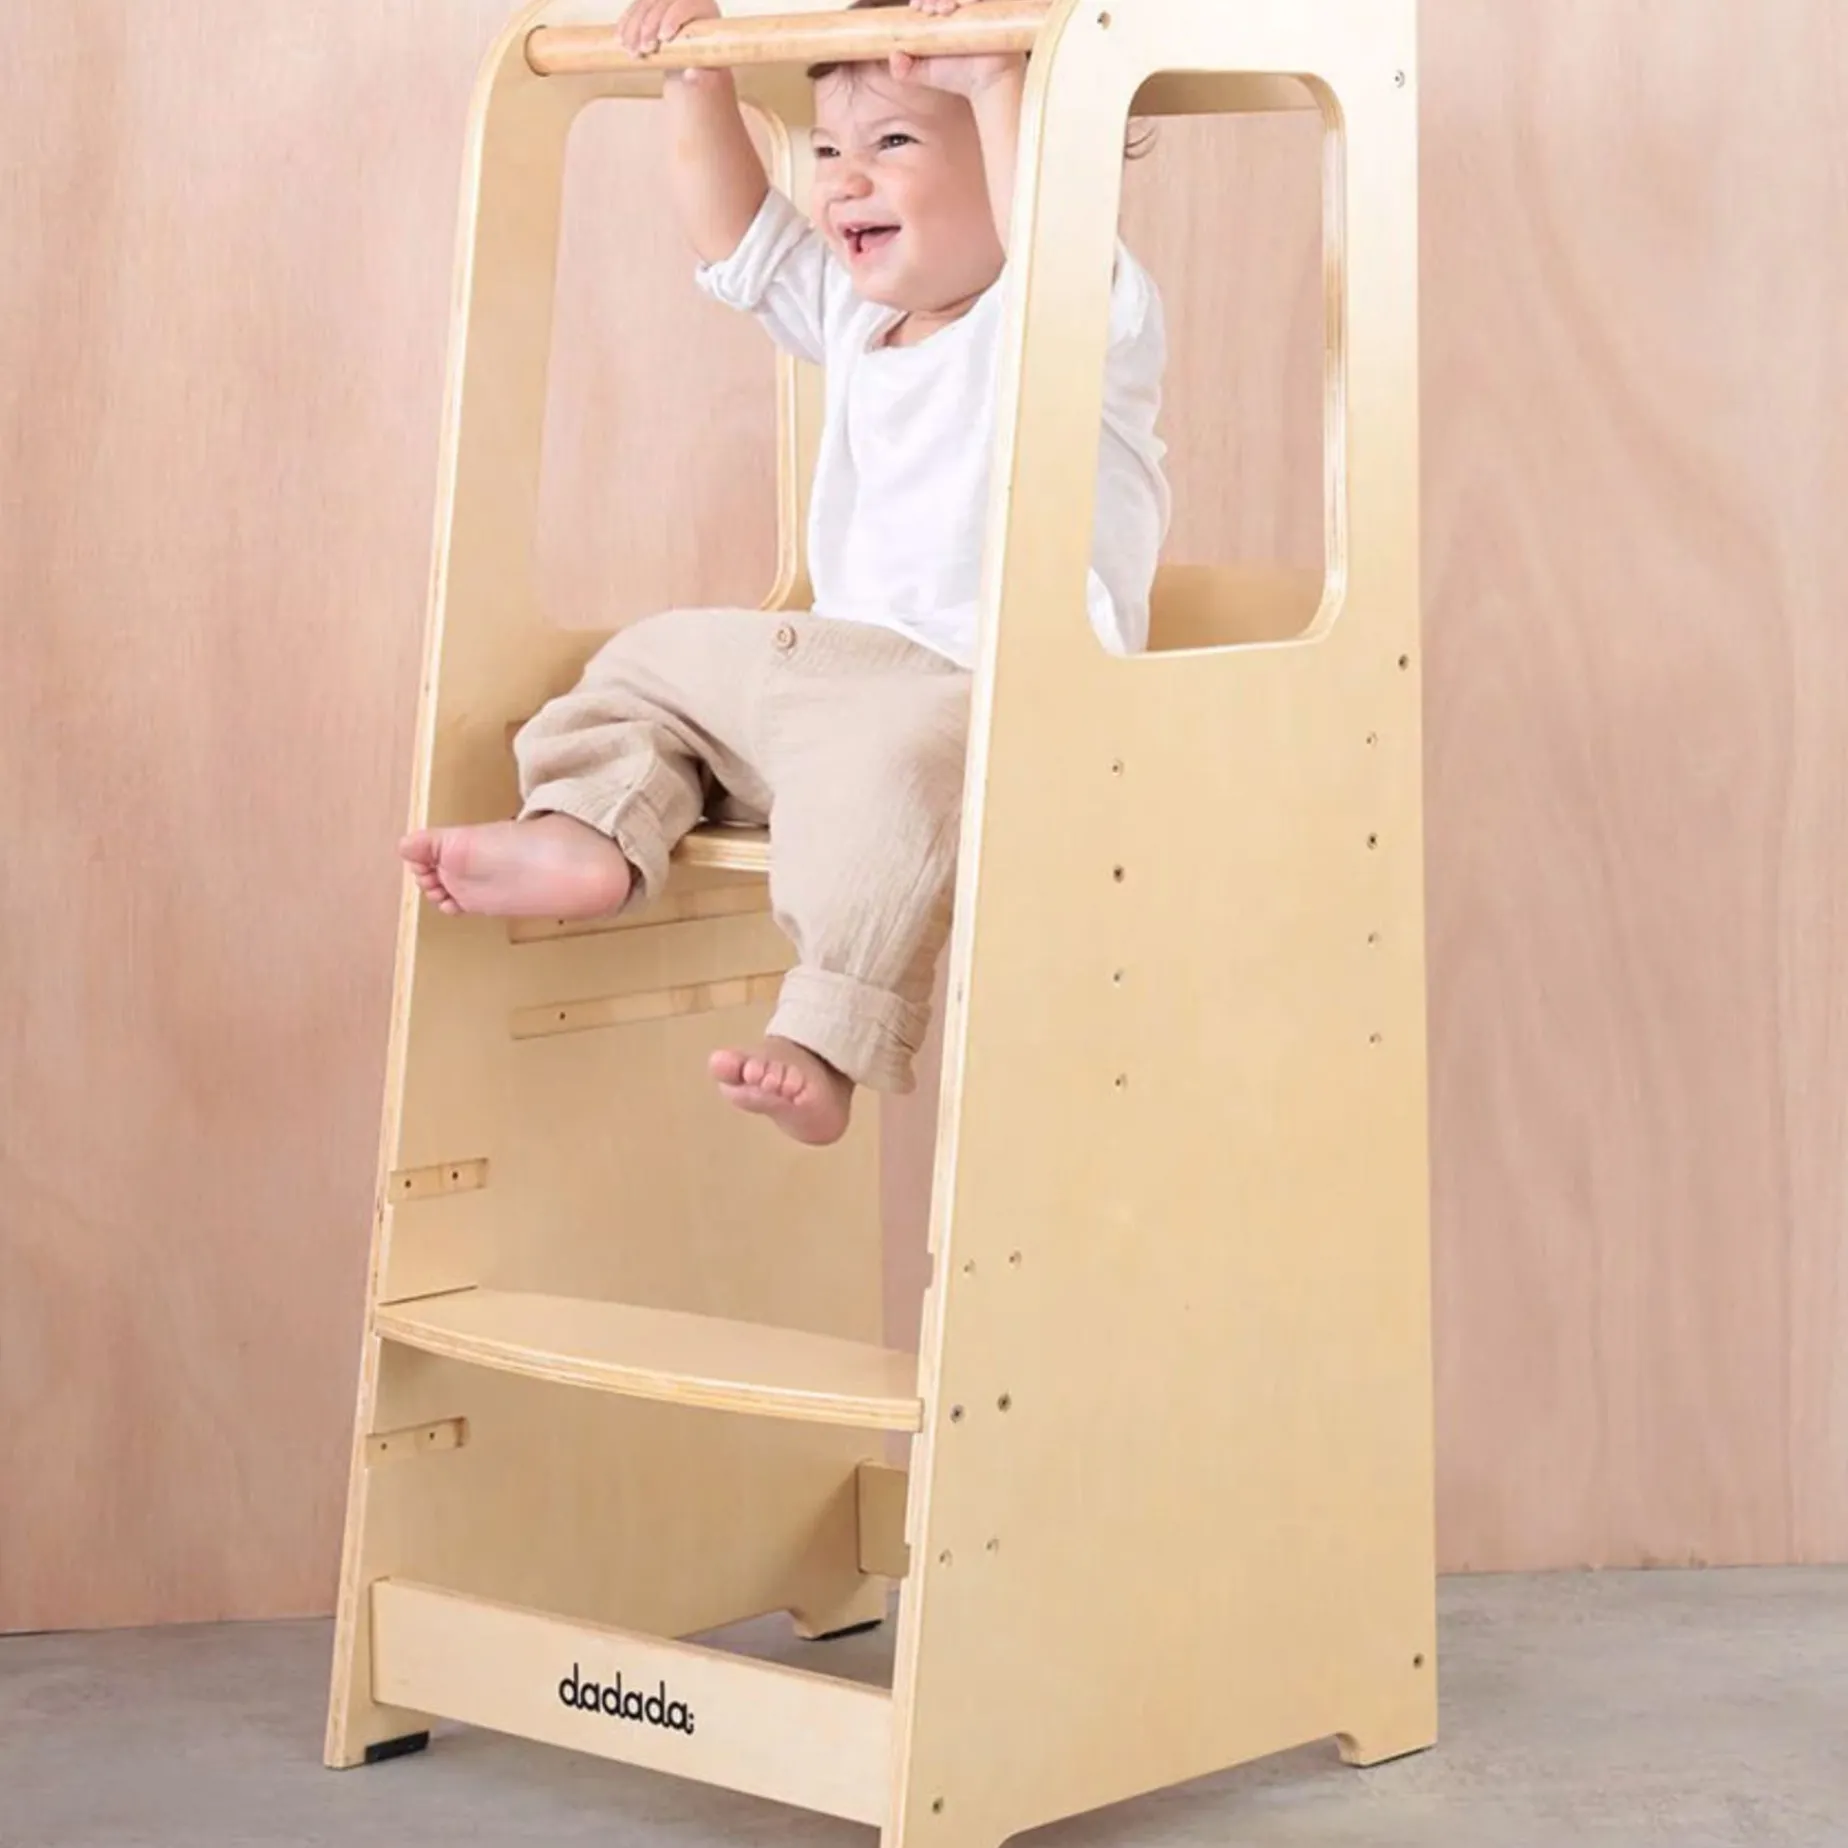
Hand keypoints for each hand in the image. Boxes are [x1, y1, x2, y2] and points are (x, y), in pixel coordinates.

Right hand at [619, 0, 724, 82]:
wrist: (690, 61)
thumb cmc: (702, 64)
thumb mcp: (705, 71)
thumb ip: (701, 74)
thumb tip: (690, 75)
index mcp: (703, 6)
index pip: (685, 4)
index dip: (672, 18)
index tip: (662, 38)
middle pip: (661, 2)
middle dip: (649, 26)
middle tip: (644, 49)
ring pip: (644, 4)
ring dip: (633, 27)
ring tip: (631, 50)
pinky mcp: (651, 4)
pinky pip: (634, 8)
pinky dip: (625, 23)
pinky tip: (619, 39)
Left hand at [890, 0, 1025, 97]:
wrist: (989, 86)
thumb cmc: (960, 78)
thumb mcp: (926, 73)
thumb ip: (905, 69)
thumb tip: (893, 57)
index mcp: (947, 13)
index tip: (917, 8)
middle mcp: (962, 6)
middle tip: (926, 9)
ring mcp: (979, 5)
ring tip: (941, 10)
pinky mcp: (995, 7)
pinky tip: (956, 6)